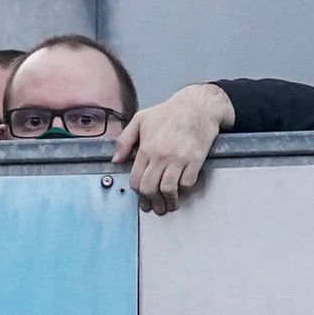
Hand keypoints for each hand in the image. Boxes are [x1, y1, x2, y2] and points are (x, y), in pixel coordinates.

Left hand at [115, 81, 234, 213]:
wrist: (197, 107)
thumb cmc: (168, 112)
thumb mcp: (140, 120)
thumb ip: (125, 140)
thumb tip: (115, 160)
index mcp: (146, 149)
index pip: (136, 180)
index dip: (138, 194)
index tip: (142, 200)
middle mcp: (161, 156)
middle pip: (150, 188)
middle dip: (151, 202)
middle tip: (155, 207)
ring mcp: (179, 159)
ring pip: (168, 189)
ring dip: (168, 201)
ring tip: (169, 206)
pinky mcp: (195, 160)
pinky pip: (187, 183)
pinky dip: (183, 191)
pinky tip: (181, 192)